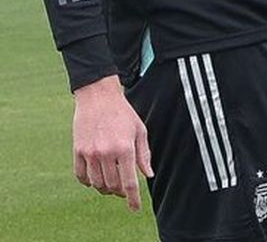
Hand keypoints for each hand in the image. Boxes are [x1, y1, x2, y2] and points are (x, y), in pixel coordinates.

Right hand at [73, 75, 152, 211]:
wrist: (98, 98)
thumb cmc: (123, 113)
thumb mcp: (139, 130)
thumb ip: (143, 154)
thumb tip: (148, 175)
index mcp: (125, 148)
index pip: (129, 182)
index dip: (133, 199)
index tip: (135, 208)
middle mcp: (106, 153)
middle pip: (112, 186)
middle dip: (120, 192)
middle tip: (124, 189)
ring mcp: (90, 153)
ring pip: (97, 184)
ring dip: (105, 188)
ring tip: (111, 183)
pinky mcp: (78, 152)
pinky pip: (81, 176)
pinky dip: (89, 182)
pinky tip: (96, 178)